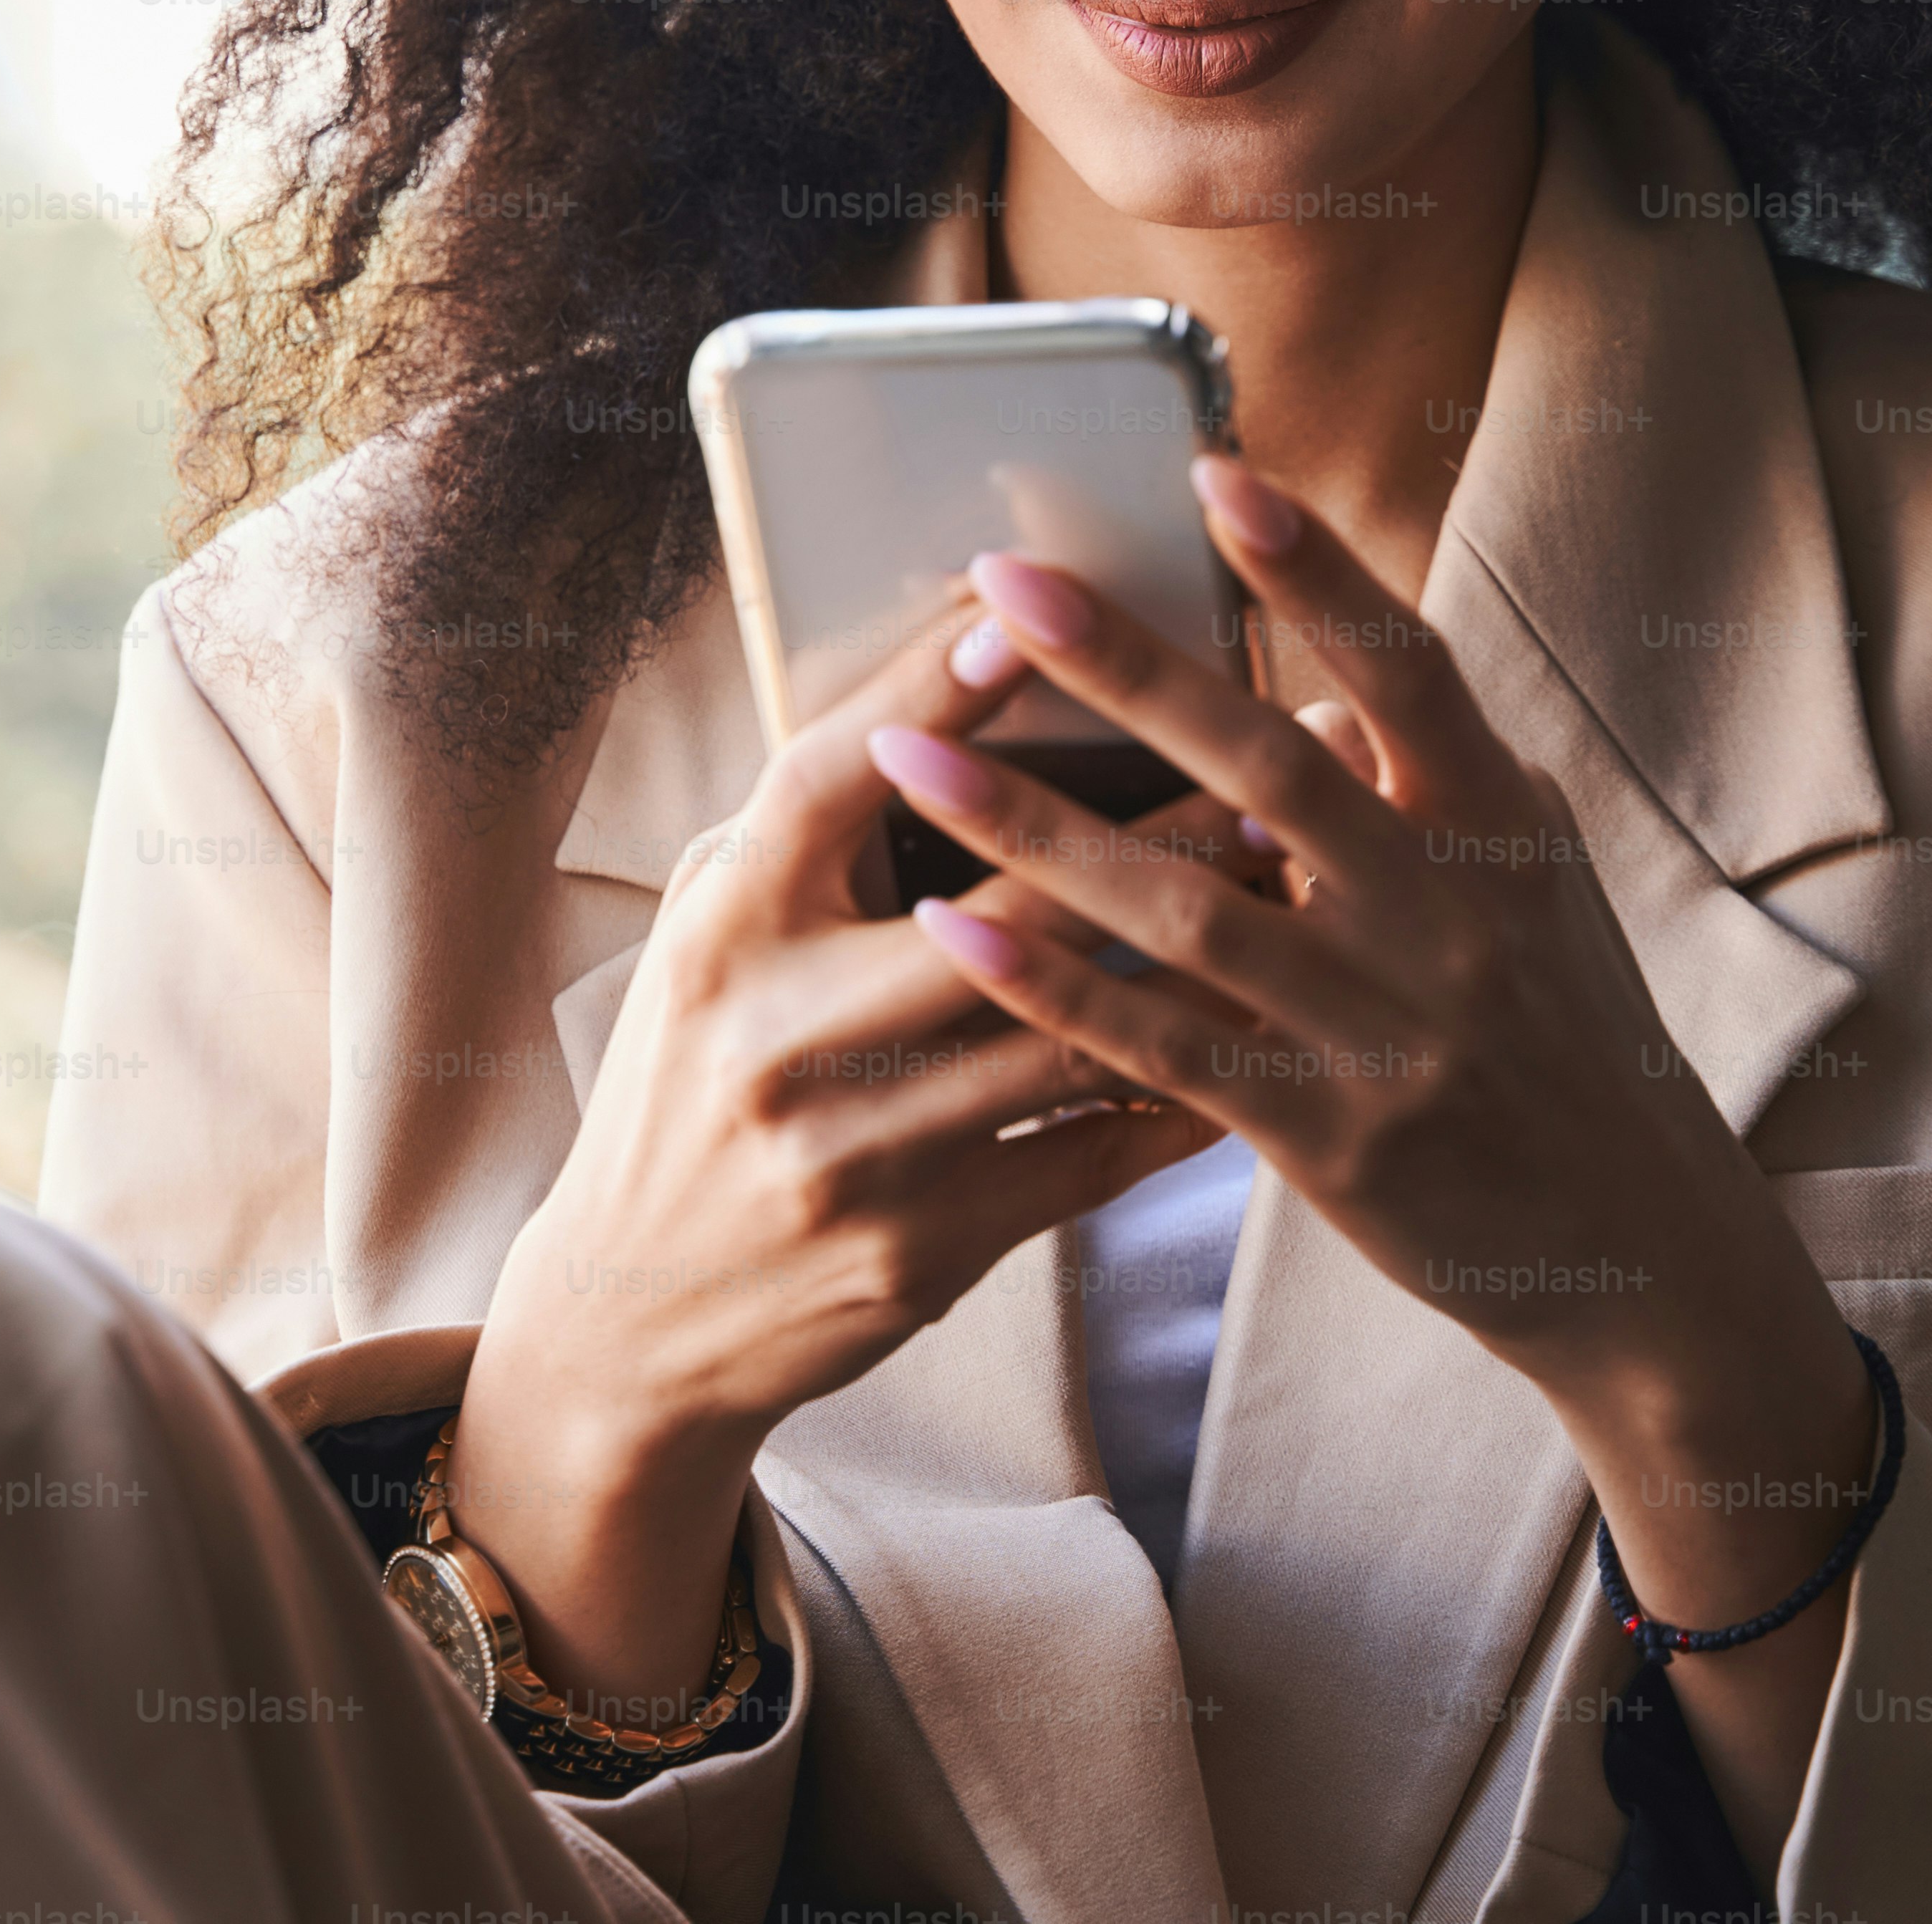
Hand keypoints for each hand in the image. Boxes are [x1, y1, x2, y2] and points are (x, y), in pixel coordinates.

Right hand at [447, 594, 1220, 1725]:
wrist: (630, 1317)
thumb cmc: (692, 1085)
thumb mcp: (707, 941)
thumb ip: (803, 839)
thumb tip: (937, 698)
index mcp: (720, 934)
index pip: (827, 781)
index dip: (921, 693)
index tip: (1021, 613)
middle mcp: (781, 1037)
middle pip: (1005, 907)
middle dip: (1168, 830)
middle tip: (1282, 761)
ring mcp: (856, 1153)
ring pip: (1073, 1034)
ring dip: (1204, 959)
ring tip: (1301, 888)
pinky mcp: (922, 1251)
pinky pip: (1086, 1156)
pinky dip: (1176, 1096)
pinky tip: (1261, 1038)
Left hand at [870, 455, 1873, 1868]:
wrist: (1639, 1250)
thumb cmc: (1562, 1039)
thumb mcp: (1524, 889)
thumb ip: (1418, 788)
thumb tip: (1311, 698)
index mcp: (1500, 827)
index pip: (1405, 668)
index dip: (1315, 569)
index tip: (1214, 472)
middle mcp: (1446, 912)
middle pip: (1267, 765)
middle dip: (1126, 665)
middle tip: (1002, 578)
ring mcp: (1385, 1026)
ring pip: (1186, 906)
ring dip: (1034, 826)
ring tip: (907, 755)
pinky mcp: (1329, 1133)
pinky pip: (1164, 1045)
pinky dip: (1054, 988)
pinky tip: (953, 935)